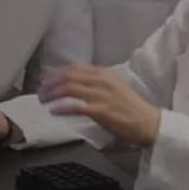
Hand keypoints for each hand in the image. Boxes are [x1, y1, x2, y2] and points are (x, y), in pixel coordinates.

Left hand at [38, 64, 161, 146]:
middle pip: (69, 76)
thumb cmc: (131, 107)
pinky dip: (61, 108)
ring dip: (52, 94)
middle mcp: (102, 81)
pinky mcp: (100, 111)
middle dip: (50, 83)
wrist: (147, 121)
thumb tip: (77, 85)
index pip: (75, 68)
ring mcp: (101, 95)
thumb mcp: (115, 87)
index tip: (47, 80)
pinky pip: (75, 107)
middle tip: (41, 91)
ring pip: (69, 88)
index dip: (57, 73)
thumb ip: (97, 84)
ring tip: (43, 100)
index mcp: (105, 74)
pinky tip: (54, 111)